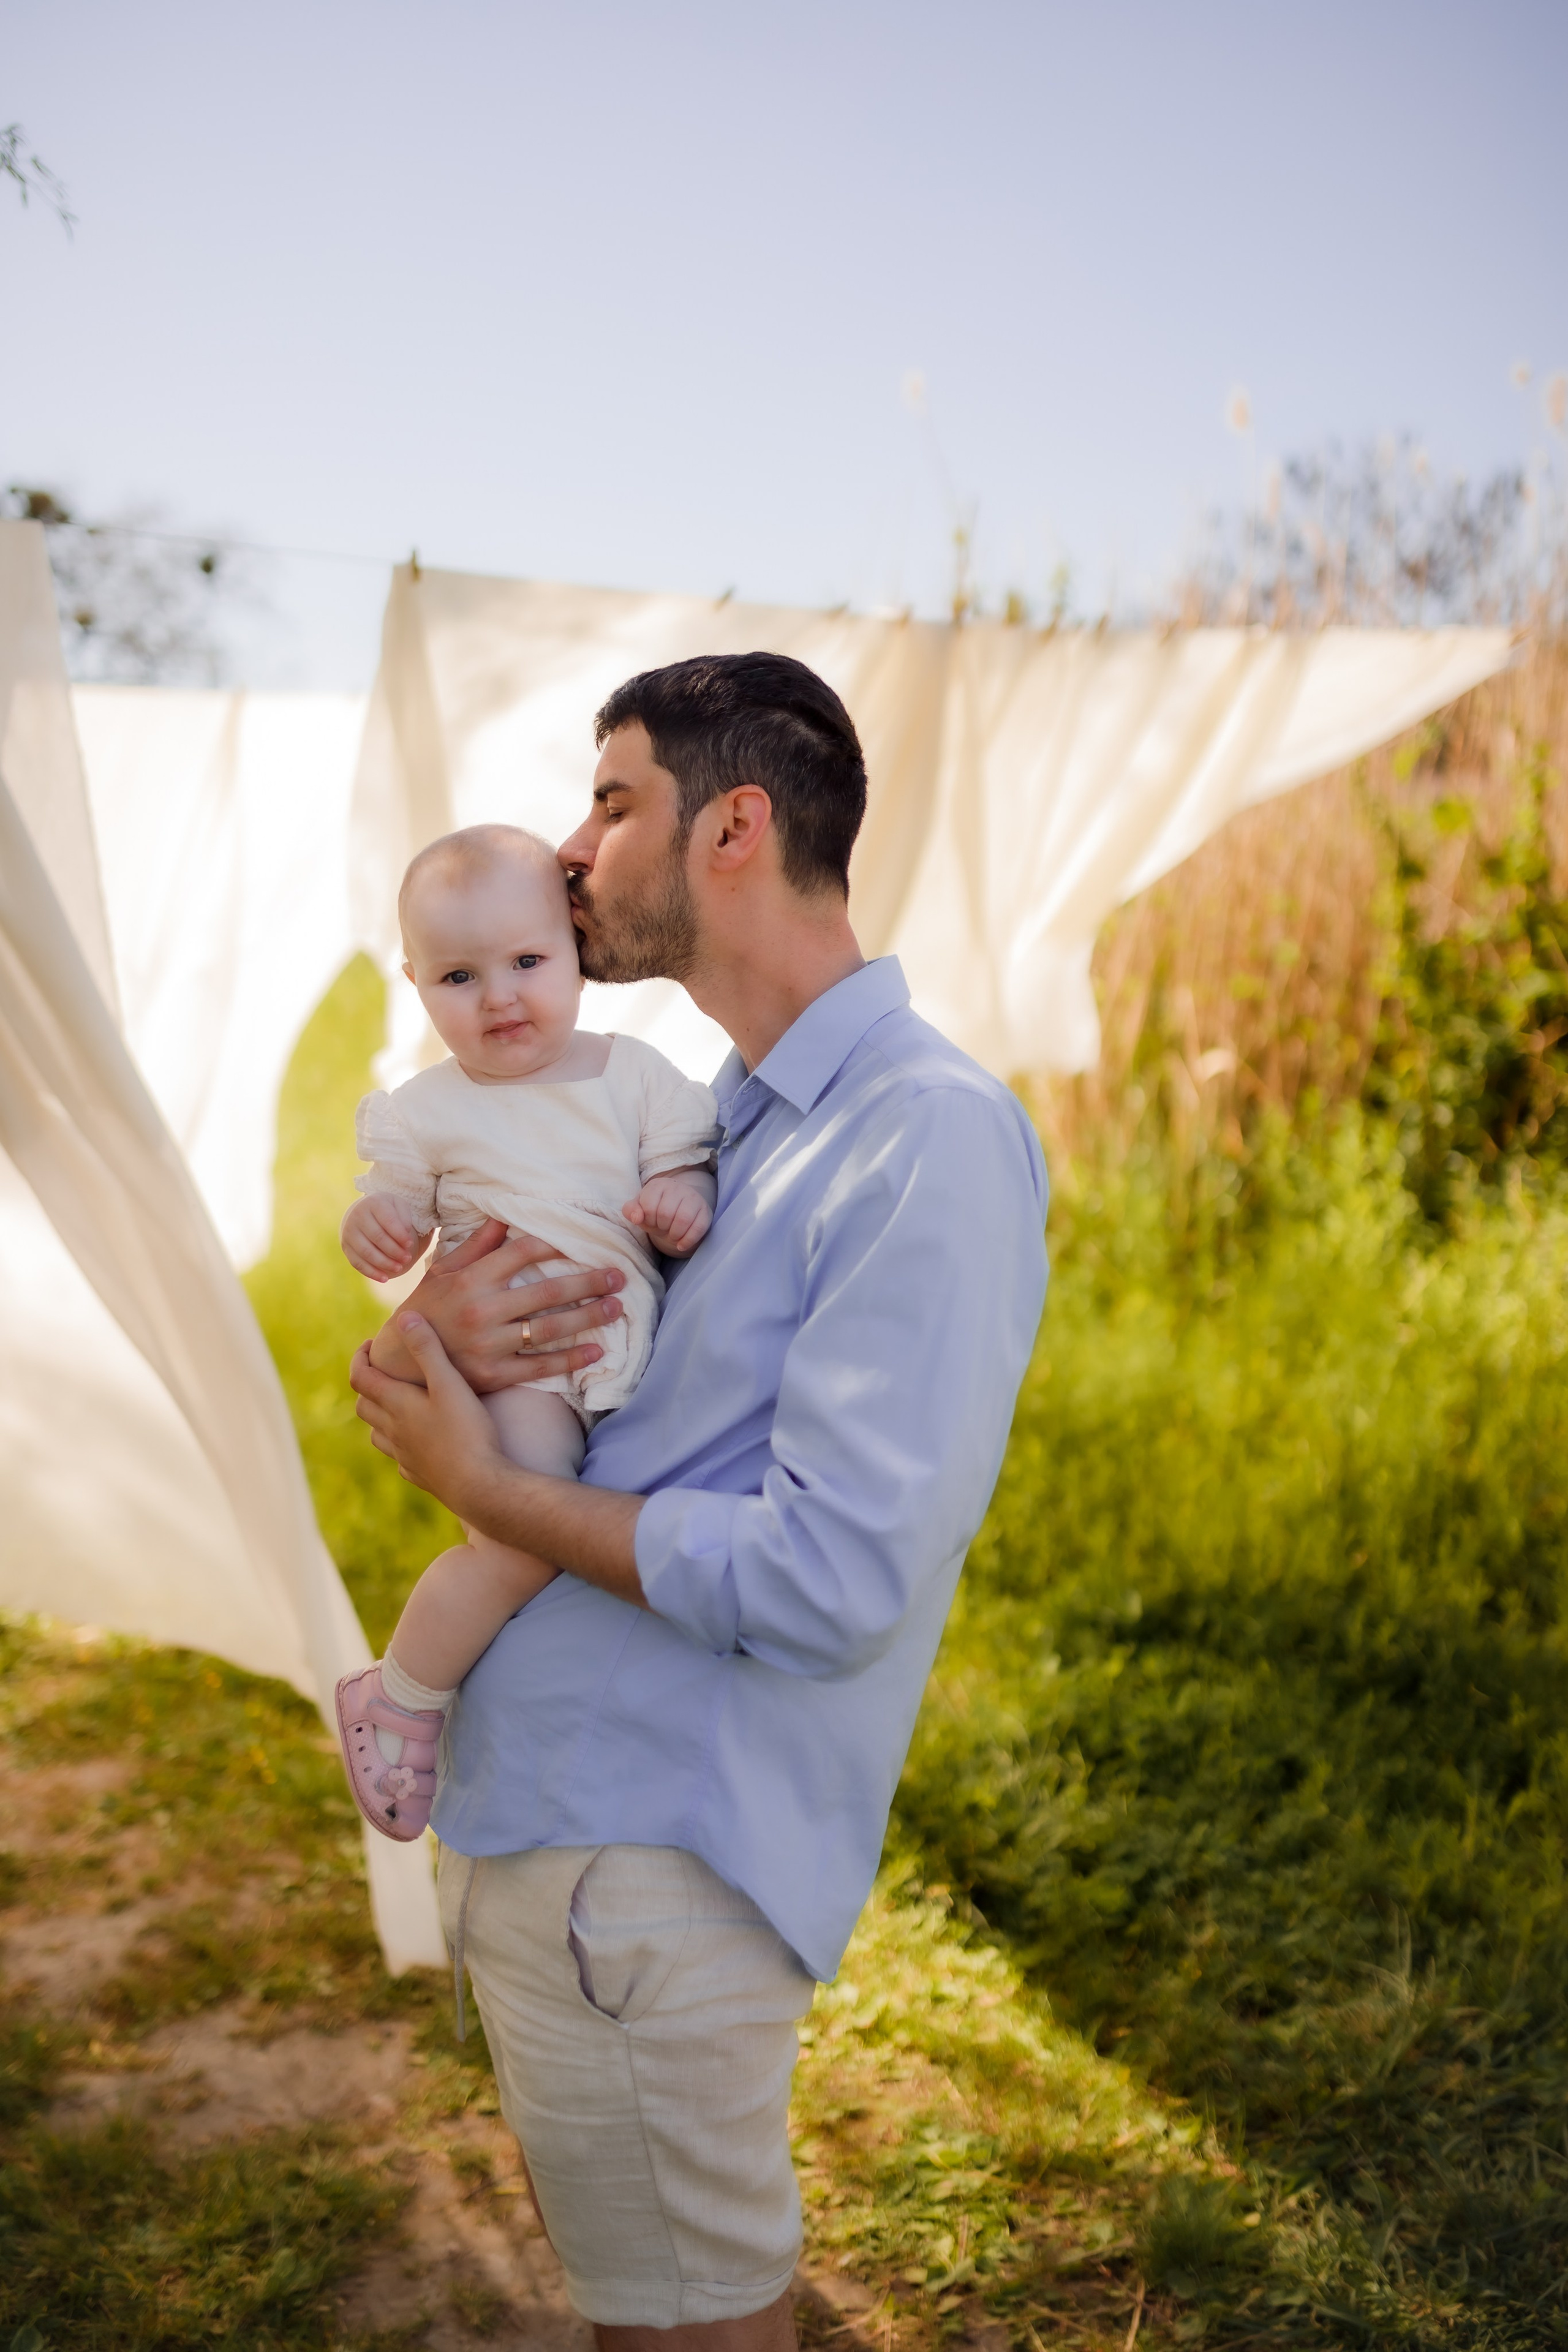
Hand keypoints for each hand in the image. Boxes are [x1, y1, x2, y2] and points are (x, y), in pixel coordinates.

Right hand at [342, 1193, 422, 1280]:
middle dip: (394, 1251)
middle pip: (378, 1237)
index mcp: (373, 1203)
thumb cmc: (387, 1211)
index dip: (400, 1234)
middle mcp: (357, 1216)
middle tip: (408, 1259)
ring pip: (367, 1252)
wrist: (363, 1212)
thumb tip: (405, 1234)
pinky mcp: (345, 1247)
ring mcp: (349, 1232)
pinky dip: (371, 1272)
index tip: (410, 1244)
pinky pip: (357, 1263)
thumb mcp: (399, 1206)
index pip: (388, 1220)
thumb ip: (404, 1217)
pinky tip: (385, 1278)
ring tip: (399, 1268)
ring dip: (384, 1263)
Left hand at [352, 1315, 508, 1519]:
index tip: (369, 1345)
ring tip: (399, 1404)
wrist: (481, 1486)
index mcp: (395, 1405)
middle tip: (384, 1371)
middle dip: (368, 1385)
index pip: (360, 1377)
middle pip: (364, 1406)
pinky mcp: (419, 1475)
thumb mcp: (450, 1383)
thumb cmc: (467, 1431)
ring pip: (377, 1433)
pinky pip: (399, 1458)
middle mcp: (392, 1431)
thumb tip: (405, 1317)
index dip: (359, 1357)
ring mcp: (404, 1456)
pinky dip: (400, 1443)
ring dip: (380, 1415)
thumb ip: (428, 1349)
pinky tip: (419, 1441)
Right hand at [367, 1219, 625, 1393]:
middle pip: (547, 1291)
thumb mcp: (442, 1272)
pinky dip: (570, 1359)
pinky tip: (596, 1352)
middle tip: (619, 1276)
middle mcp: (482, 1309)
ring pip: (550, 1328)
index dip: (555, 1245)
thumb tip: (504, 1217)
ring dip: (588, 1318)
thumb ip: (476, 1247)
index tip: (583, 1242)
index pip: (522, 1254)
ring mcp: (489, 1344)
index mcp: (470, 1279)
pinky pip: (540, 1365)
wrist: (399, 1363)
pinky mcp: (493, 1374)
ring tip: (616, 1308)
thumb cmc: (425, 1310)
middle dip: (588, 1283)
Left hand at [624, 1172, 713, 1256]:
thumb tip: (637, 1218)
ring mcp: (693, 1198)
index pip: (648, 1207)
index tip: (651, 1220)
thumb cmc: (656, 1211)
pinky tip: (681, 1245)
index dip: (648, 1220)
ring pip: (683, 1220)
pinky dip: (687, 1241)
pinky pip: (698, 1228)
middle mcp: (677, 1187)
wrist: (679, 1210)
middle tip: (663, 1228)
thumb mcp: (639, 1209)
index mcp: (657, 1185)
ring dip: (674, 1235)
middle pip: (665, 1214)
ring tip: (672, 1235)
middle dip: (661, 1227)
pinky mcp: (705, 1211)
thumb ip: (630, 1211)